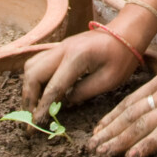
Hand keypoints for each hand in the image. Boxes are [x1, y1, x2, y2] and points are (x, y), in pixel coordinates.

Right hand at [21, 31, 136, 121]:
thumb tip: (63, 104)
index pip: (53, 87)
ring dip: (29, 87)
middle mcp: (63, 49)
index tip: (35, 124)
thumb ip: (83, 92)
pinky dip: (35, 78)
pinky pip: (39, 61)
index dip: (42, 108)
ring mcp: (60, 46)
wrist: (127, 31)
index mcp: (77, 57)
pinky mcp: (61, 47)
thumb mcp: (109, 80)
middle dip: (29, 97)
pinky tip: (41, 91)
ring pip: (32, 65)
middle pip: (33, 73)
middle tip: (32, 117)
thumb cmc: (122, 56)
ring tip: (34, 106)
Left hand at [89, 48, 156, 156]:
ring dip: (121, 140)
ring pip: (143, 124)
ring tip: (105, 153)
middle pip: (131, 113)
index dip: (112, 116)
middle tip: (93, 147)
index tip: (98, 129)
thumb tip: (156, 95)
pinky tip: (133, 155)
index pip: (130, 100)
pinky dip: (147, 144)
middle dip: (110, 131)